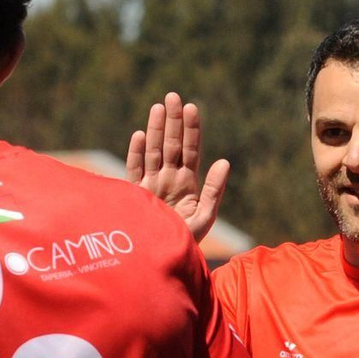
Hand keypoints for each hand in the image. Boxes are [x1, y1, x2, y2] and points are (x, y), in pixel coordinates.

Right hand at [126, 93, 230, 242]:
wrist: (161, 261)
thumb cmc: (185, 243)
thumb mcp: (204, 217)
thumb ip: (214, 190)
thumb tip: (225, 161)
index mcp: (188, 184)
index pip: (190, 151)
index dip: (192, 130)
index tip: (193, 108)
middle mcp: (168, 180)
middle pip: (171, 145)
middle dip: (173, 121)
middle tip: (174, 96)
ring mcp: (150, 185)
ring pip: (153, 151)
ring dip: (156, 129)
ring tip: (159, 107)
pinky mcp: (133, 194)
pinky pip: (134, 170)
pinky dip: (136, 153)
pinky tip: (140, 136)